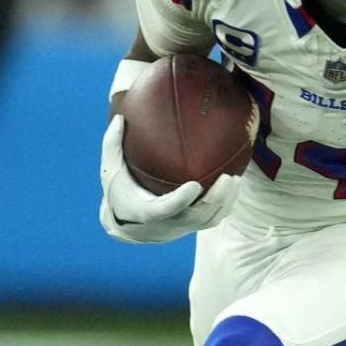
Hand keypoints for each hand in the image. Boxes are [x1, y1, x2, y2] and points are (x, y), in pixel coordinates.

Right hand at [98, 115, 241, 242]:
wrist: (130, 227)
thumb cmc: (120, 192)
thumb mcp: (110, 170)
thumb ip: (113, 145)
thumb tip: (121, 117)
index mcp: (147, 212)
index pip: (167, 209)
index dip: (181, 200)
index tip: (195, 185)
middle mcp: (168, 223)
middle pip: (197, 216)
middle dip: (215, 199)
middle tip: (228, 177)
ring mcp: (183, 227)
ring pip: (210, 219)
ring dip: (226, 201)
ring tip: (236, 179)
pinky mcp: (194, 226)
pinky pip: (215, 217)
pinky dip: (227, 203)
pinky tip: (235, 183)